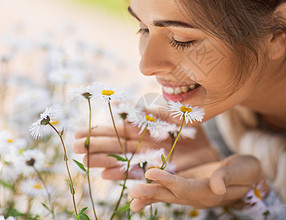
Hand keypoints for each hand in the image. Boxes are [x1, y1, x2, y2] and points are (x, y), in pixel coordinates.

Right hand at [72, 123, 218, 179]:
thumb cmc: (192, 130)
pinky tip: (108, 175)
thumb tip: (134, 110)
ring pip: (123, 162)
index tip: (80, 133)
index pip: (119, 131)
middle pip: (116, 147)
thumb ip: (157, 113)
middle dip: (96, 147)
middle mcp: (144, 147)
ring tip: (87, 162)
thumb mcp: (176, 116)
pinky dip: (124, 176)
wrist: (210, 150)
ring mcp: (150, 161)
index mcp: (146, 132)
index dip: (99, 133)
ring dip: (104, 162)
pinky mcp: (160, 174)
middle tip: (74, 147)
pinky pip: (140, 176)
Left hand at [128, 154, 266, 211]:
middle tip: (133, 192)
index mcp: (210, 193)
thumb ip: (227, 177)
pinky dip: (155, 192)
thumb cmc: (247, 170)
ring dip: (150, 196)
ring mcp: (192, 194)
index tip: (151, 173)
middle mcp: (198, 197)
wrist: (248, 175)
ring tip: (132, 198)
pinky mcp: (188, 187)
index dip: (168, 181)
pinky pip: (169, 192)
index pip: (186, 188)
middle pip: (172, 196)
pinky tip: (140, 196)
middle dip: (152, 193)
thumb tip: (216, 186)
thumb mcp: (242, 170)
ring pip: (168, 196)